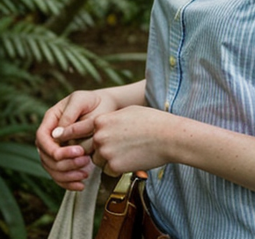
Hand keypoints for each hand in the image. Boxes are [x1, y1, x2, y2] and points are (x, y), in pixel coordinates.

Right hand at [36, 89, 118, 189]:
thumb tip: (56, 134)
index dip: (52, 149)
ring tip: (86, 172)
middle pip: (46, 156)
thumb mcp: (81, 101)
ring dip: (67, 175)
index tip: (73, 152)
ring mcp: (57, 148)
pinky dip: (68, 182)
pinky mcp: (66, 159)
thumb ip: (69, 115)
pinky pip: (60, 175)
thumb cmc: (94, 102)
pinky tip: (81, 184)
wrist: (106, 108)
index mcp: (51, 119)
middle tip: (85, 160)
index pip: (42, 138)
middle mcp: (51, 135)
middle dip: (64, 163)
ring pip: (52, 169)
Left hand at [58, 105, 178, 176]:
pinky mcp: (114, 167)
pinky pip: (108, 170)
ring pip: (98, 160)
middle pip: (88, 147)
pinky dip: (117, 167)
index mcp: (101, 120)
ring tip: (129, 150)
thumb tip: (99, 125)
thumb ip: (108, 120)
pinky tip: (132, 158)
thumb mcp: (126, 112)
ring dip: (108, 159)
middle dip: (97, 148)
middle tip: (118, 144)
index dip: (69, 133)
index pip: (78, 128)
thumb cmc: (150, 121)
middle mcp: (100, 136)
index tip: (58, 137)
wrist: (167, 136)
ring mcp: (106, 152)